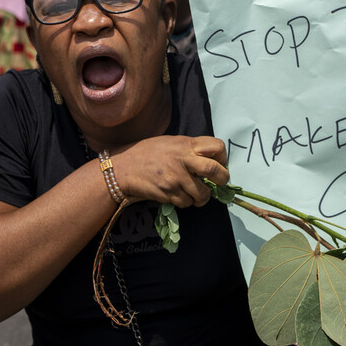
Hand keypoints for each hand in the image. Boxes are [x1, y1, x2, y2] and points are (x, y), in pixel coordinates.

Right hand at [113, 136, 229, 207]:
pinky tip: (178, 195)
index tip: (220, 163)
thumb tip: (210, 160)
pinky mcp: (168, 193)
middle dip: (222, 179)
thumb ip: (189, 149)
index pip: (217, 147)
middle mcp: (183, 160)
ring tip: (195, 193)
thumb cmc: (147, 153)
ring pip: (202, 194)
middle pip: (215, 171)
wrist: (122, 168)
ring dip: (202, 197)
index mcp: (186, 144)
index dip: (223, 157)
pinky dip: (186, 202)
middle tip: (219, 183)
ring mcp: (176, 178)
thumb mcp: (170, 142)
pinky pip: (186, 203)